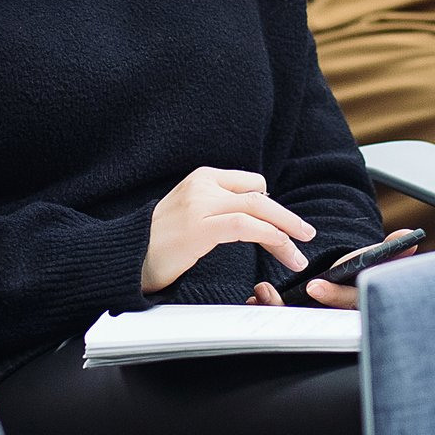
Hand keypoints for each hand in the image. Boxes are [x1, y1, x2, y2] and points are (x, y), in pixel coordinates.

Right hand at [142, 167, 315, 292]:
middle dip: (287, 218)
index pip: (252, 183)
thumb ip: (220, 205)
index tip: (283, 228)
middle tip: (306, 235)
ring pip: (257, 209)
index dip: (271, 207)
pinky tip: (279, 248)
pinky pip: (244, 226)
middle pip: (259, 195)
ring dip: (284, 232)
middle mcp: (204, 185)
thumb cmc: (161, 241)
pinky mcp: (199, 227)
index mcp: (203, 177)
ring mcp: (200, 204)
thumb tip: (256, 210)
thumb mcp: (192, 212)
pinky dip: (268, 236)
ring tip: (298, 255)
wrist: (127, 257)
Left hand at [247, 229, 419, 309]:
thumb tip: (410, 236)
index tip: (315, 286)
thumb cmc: (362, 277)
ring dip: (276, 306)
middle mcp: (337, 318)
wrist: (354, 292)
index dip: (332, 296)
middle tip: (273, 294)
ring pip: (296, 322)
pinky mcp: (298, 323)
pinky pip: (282, 322)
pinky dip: (268, 308)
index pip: (349, 302)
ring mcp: (317, 324)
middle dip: (292, 308)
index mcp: (359, 302)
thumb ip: (390, 253)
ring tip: (263, 291)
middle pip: (318, 320)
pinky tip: (258, 297)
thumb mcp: (376, 265)